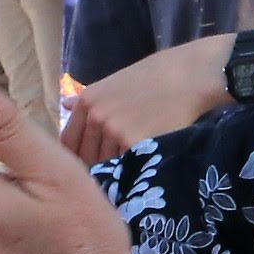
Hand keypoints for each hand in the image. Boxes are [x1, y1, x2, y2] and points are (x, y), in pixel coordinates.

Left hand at [60, 37, 231, 162]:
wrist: (189, 76)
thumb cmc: (156, 77)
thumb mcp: (116, 81)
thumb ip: (90, 99)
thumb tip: (64, 105)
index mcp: (88, 101)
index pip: (69, 142)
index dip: (75, 158)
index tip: (85, 167)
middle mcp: (96, 116)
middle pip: (86, 157)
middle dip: (96, 168)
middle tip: (109, 177)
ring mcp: (114, 130)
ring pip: (107, 164)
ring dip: (116, 172)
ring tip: (127, 175)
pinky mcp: (134, 143)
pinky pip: (127, 166)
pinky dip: (134, 171)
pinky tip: (143, 170)